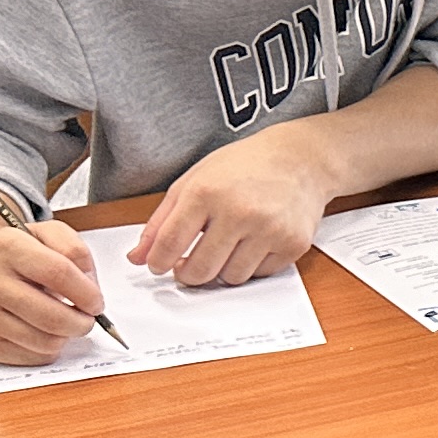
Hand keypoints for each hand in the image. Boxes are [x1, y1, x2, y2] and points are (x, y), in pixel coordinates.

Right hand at [0, 217, 104, 364]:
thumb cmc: (24, 256)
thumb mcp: (50, 235)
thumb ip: (75, 251)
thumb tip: (90, 288)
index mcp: (4, 246)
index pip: (58, 273)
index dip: (87, 293)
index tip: (96, 303)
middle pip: (52, 317)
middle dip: (82, 323)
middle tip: (86, 318)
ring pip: (45, 342)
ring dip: (65, 337)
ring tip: (62, 321)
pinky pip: (33, 357)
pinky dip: (48, 349)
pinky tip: (41, 331)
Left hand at [133, 127, 332, 284]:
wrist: (299, 160)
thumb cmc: (244, 167)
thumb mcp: (193, 182)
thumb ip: (162, 220)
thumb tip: (139, 256)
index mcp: (206, 192)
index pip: (170, 242)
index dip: (158, 261)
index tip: (158, 265)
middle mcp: (239, 212)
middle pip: (200, 269)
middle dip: (187, 274)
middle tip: (187, 267)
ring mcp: (269, 230)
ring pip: (231, 277)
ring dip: (222, 270)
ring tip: (223, 249)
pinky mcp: (293, 244)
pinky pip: (260, 274)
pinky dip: (250, 266)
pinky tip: (251, 245)